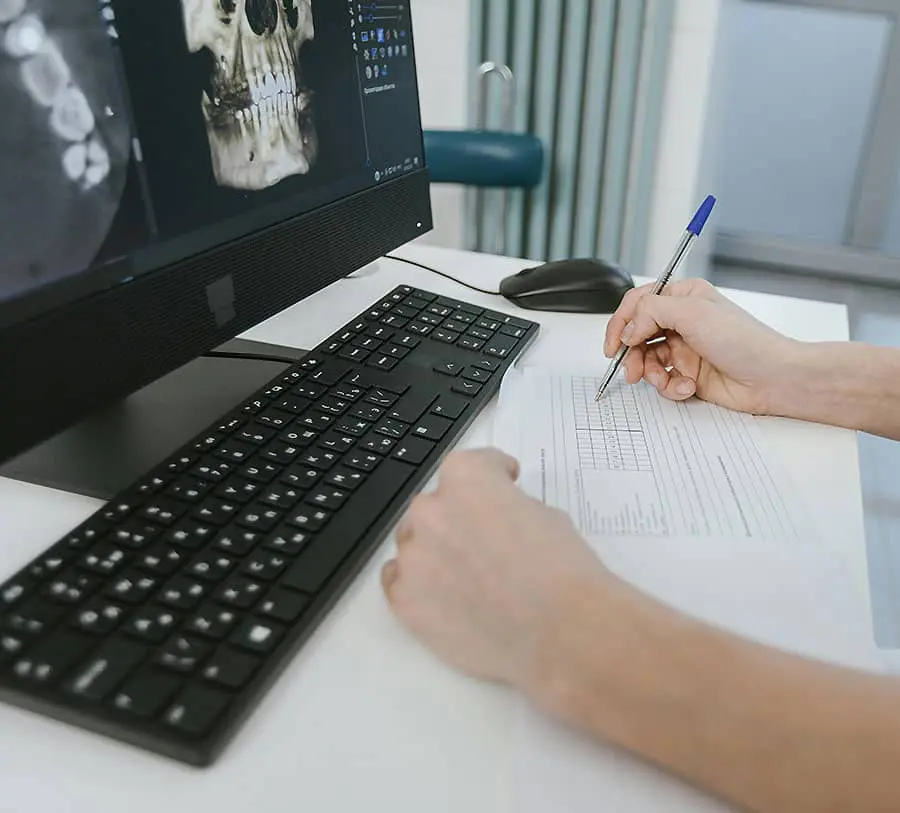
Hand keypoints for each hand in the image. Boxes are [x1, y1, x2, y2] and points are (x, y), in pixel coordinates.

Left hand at [382, 449, 608, 687]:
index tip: (505, 484)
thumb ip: (510, 506)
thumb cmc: (564, 571)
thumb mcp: (547, 516)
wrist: (561, 634)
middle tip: (488, 543)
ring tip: (469, 578)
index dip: (493, 475)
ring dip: (436, 551)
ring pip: (415, 543)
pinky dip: (420, 584)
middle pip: (436, 506)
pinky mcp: (404, 600)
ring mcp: (412, 556)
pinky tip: (448, 596)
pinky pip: (399, 580)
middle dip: (459, 519)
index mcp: (467, 478)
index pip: (470, 465)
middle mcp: (430, 510)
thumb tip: (500, 518)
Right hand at [604, 278, 798, 413]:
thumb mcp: (693, 313)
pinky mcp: (688, 373)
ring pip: (646, 360)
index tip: (614, 344)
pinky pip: (663, 381)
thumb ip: (651, 312)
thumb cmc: (746, 341)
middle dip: (632, 354)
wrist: (773, 379)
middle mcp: (682, 321)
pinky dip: (671, 387)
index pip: (638, 303)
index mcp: (683, 296)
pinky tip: (688, 387)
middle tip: (632, 369)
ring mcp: (684, 348)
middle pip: (637, 335)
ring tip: (665, 380)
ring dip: (652, 373)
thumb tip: (628, 328)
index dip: (621, 323)